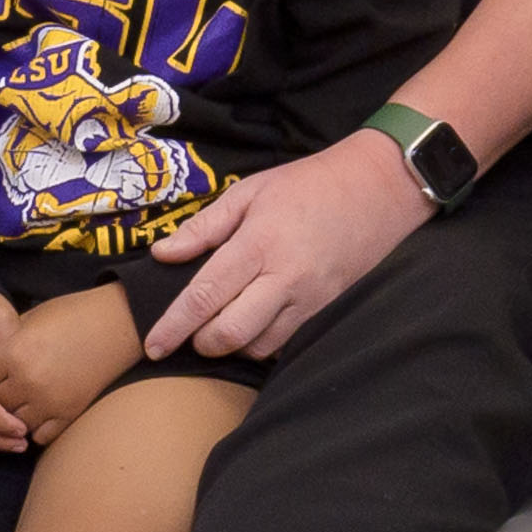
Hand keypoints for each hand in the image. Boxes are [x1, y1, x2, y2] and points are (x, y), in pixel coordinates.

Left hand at [0, 283, 143, 446]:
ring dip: (10, 416)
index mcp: (15, 353)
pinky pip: (38, 436)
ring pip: (11, 423)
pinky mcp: (68, 414)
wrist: (117, 324)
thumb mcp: (30, 319)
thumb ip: (4, 342)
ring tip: (14, 403)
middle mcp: (28, 381)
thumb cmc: (72, 315)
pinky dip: (34, 428)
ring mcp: (49, 401)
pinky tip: (36, 412)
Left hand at [136, 131, 427, 362]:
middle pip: (231, 333)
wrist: (378, 188)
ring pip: (259, 346)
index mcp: (258, 243)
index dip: (174, 326)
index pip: (205, 295)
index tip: (153, 346)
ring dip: (232, 345)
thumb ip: (204, 227)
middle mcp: (284, 277)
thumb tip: (162, 254)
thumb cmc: (307, 185)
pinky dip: (262, 343)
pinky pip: (287, 343)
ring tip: (223, 324)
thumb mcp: (250, 192)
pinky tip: (254, 324)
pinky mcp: (327, 310)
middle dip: (202, 342)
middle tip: (191, 333)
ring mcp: (310, 298)